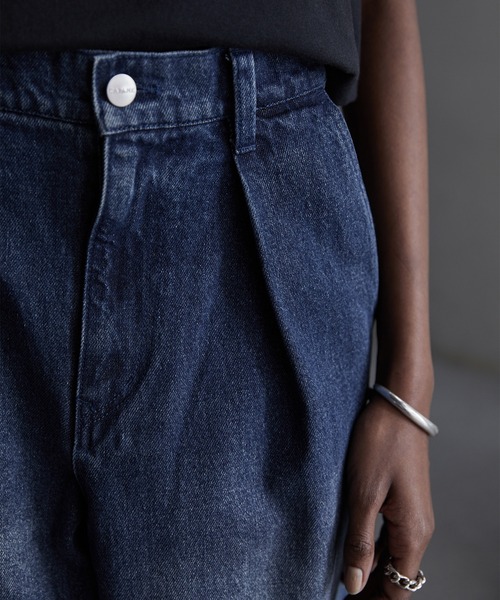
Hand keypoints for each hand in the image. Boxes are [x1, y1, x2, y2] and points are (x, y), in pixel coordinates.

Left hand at [342, 394, 434, 597]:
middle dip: (372, 591)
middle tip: (339, 596)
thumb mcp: (363, 494)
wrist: (398, 407)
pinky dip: (373, 550)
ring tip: (343, 581)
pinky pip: (389, 536)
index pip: (399, 587)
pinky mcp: (402, 500)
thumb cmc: (380, 445)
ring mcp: (411, 513)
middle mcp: (417, 528)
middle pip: (398, 577)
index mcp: (412, 532)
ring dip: (371, 572)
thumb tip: (354, 584)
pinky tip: (352, 551)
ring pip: (393, 557)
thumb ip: (359, 541)